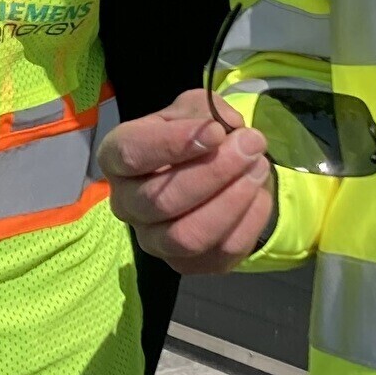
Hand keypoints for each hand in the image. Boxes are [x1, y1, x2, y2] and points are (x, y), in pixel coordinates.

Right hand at [98, 86, 277, 273]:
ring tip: (258, 167)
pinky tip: (258, 193)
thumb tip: (226, 128)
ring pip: (188, 236)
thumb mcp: (195, 110)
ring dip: (232, 200)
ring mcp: (153, 240)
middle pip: (162, 200)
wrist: (214, 171)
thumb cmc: (194, 137)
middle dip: (215, 171)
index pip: (131, 155)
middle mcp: (126, 204)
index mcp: (117, 159)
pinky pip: (220, 251)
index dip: (174, 144)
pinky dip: (248, 220)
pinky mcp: (187, 264)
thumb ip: (206, 111)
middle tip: (252, 144)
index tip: (216, 132)